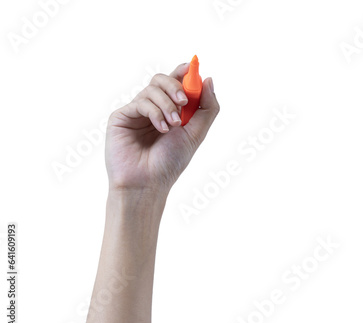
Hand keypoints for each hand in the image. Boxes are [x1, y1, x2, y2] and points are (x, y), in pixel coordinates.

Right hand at [105, 63, 219, 192]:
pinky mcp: (121, 117)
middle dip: (176, 86)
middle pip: (161, 80)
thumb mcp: (195, 134)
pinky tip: (161, 129)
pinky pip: (141, 102)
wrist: (148, 183)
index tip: (191, 65)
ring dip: (167, 104)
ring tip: (172, 125)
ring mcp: (136, 112)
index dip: (183, 72)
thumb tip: (209, 79)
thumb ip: (206, 108)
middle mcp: (152, 109)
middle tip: (184, 102)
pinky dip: (155, 112)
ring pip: (152, 89)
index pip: (176, 84)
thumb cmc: (170, 163)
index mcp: (170, 112)